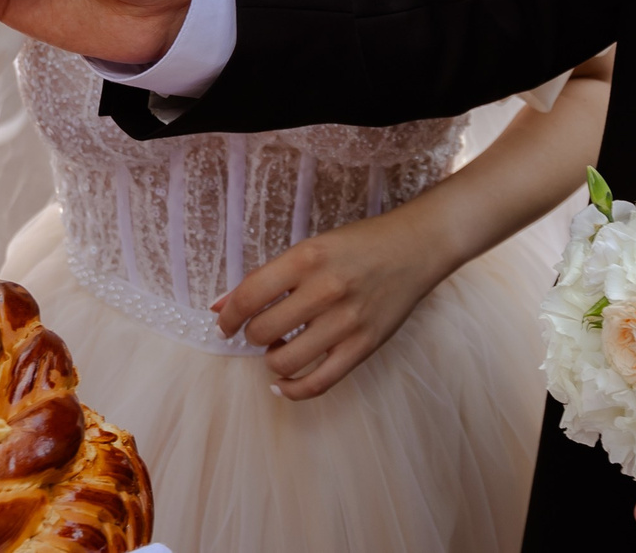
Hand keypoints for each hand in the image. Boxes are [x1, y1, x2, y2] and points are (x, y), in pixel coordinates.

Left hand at [213, 206, 452, 398]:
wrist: (414, 249)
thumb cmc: (358, 245)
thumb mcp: (311, 248)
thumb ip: (268, 277)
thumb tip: (221, 306)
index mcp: (306, 257)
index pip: (249, 295)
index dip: (228, 316)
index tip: (225, 324)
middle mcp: (325, 289)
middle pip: (262, 331)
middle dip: (251, 336)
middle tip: (258, 330)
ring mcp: (346, 321)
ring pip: (284, 361)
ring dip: (271, 359)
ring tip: (277, 347)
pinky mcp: (363, 346)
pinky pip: (318, 383)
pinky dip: (291, 390)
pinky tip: (282, 383)